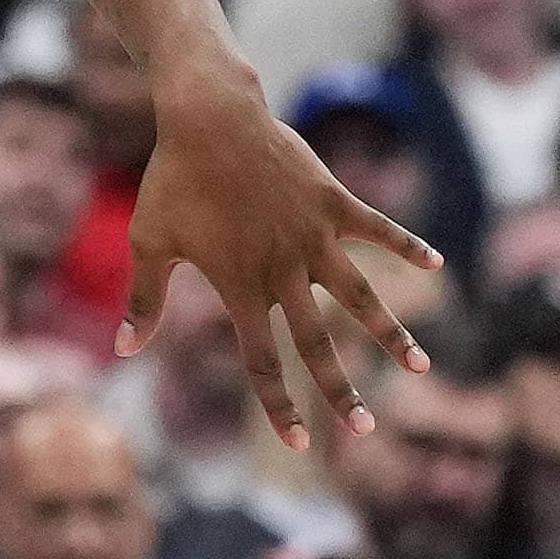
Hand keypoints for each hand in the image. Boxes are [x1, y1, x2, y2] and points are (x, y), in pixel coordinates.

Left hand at [115, 78, 437, 449]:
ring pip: (360, 296)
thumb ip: (144, 301)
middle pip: (317, 342)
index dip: (279, 404)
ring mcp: (313, 235)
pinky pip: (378, 228)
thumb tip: (124, 350)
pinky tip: (435, 264)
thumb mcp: (150, 242)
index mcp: (240, 286)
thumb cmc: (174, 180)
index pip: (263, 361)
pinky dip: (407, 245)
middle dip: (340, 390)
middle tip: (364, 428)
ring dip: (391, 333)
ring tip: (419, 366)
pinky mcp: (333, 201)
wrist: (210, 117)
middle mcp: (283, 268)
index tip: (297, 442)